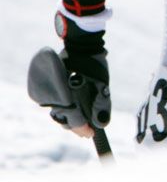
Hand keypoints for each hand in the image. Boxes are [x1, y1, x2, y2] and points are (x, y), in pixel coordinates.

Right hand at [28, 18, 111, 135]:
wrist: (82, 46)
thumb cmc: (95, 65)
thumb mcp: (102, 85)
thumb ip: (102, 104)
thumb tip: (102, 124)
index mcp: (69, 97)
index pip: (74, 122)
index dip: (83, 130)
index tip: (90, 135)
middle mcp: (56, 97)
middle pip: (64, 120)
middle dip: (76, 127)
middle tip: (86, 132)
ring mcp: (50, 92)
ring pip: (58, 113)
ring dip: (69, 119)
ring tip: (81, 123)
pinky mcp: (48, 88)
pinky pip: (55, 104)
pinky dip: (64, 110)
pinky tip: (73, 111)